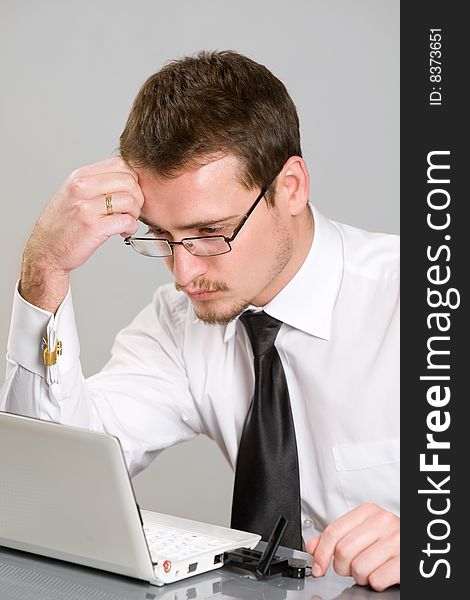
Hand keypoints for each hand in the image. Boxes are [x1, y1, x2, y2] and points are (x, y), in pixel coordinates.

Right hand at [20, 157, 143, 311]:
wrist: (46, 251)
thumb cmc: (63, 225)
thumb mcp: (73, 194)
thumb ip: (96, 183)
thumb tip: (128, 178)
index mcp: (79, 177)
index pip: (120, 164)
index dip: (133, 179)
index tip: (130, 193)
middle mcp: (82, 188)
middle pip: (129, 181)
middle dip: (138, 197)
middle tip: (131, 210)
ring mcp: (86, 208)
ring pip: (131, 200)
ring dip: (135, 214)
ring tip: (126, 221)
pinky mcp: (94, 227)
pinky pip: (127, 221)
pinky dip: (131, 228)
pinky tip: (123, 231)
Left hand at [306, 503, 399, 591]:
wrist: (422, 540)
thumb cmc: (389, 539)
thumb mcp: (363, 530)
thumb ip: (336, 537)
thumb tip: (312, 547)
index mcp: (368, 512)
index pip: (334, 532)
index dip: (321, 553)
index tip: (318, 567)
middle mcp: (383, 522)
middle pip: (343, 551)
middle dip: (342, 567)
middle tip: (350, 567)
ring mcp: (396, 541)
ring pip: (358, 568)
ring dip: (360, 576)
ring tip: (368, 569)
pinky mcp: (405, 561)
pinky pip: (376, 580)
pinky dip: (375, 583)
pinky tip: (381, 574)